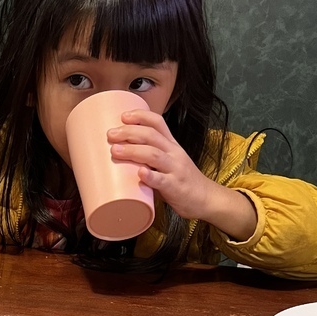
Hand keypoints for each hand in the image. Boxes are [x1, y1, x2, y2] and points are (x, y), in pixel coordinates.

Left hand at [107, 110, 256, 239]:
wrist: (205, 199)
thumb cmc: (181, 181)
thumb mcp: (169, 162)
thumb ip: (149, 158)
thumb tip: (120, 155)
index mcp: (171, 145)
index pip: (158, 122)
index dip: (140, 116)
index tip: (123, 116)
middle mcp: (174, 153)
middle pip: (151, 136)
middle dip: (129, 132)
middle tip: (110, 134)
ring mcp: (175, 169)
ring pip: (154, 155)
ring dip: (133, 151)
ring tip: (115, 150)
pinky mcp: (175, 187)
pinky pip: (162, 180)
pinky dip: (150, 176)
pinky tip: (139, 173)